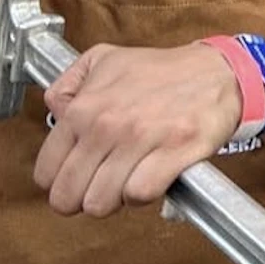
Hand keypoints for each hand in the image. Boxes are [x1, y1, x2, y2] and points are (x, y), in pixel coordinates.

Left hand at [35, 42, 243, 216]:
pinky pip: (139, 195)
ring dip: (113, 200)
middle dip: (80, 201)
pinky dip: (142, 196)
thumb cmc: (164, 70)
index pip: (46, 172)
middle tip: (97, 190)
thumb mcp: (104, 60)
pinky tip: (148, 179)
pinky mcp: (174, 152)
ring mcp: (142, 139)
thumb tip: (55, 111)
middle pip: (68, 196)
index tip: (75, 179)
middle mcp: (108, 124)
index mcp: (85, 107)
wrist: (218, 71)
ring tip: (125, 183)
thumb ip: (68, 84)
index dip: (59, 183)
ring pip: (101, 203)